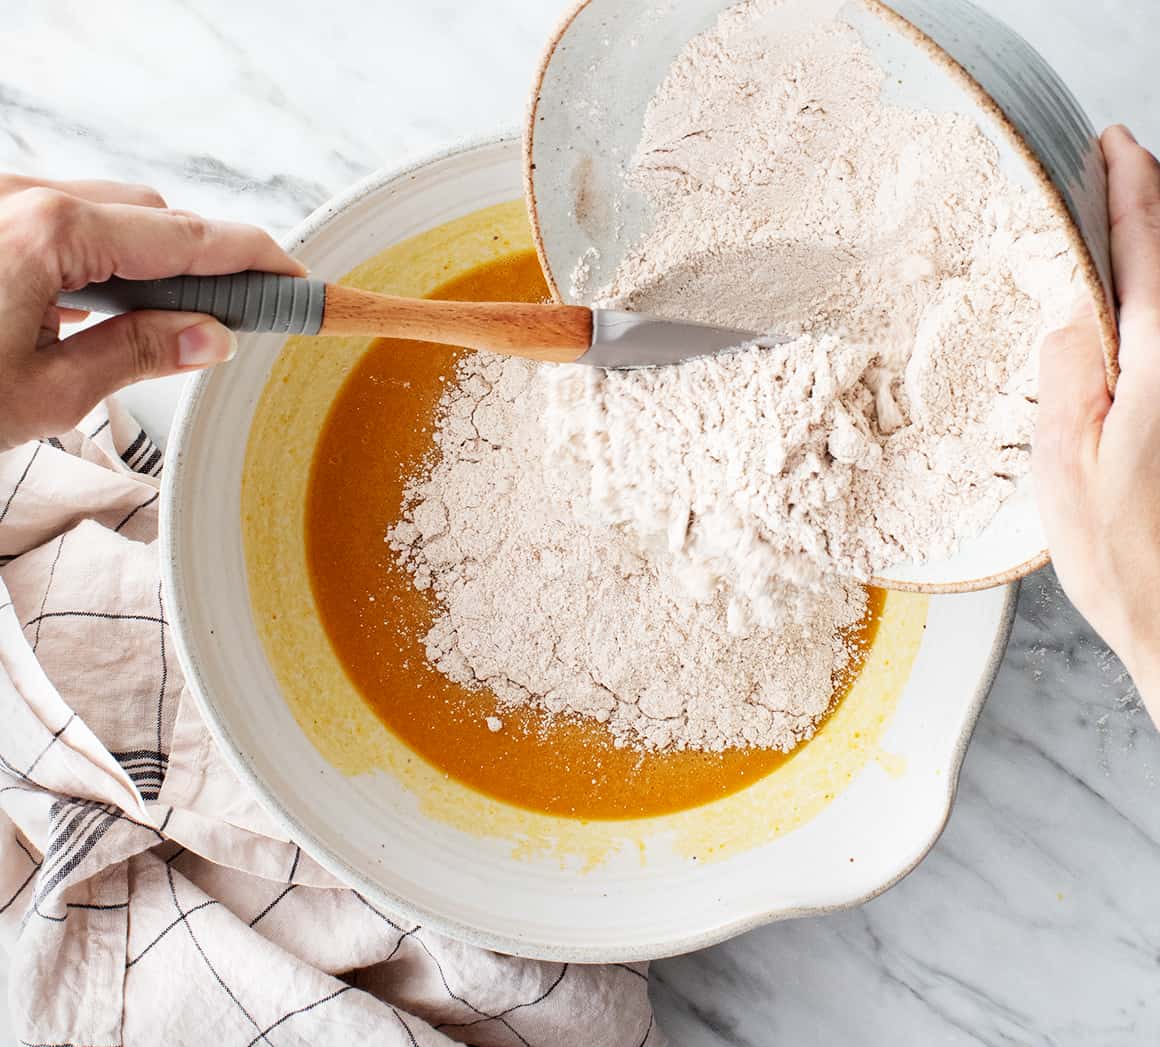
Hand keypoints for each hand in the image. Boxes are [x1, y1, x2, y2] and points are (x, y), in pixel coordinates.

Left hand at [0, 174, 303, 450]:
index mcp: (49, 232)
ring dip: (135, 259)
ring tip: (139, 324)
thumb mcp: (45, 393)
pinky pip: (51, 217)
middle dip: (193, 262)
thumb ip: (135, 355)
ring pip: (99, 211)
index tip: (292, 278)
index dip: (249, 257)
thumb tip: (211, 338)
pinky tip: (79, 306)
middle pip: (146, 214)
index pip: (184, 237)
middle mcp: (19, 195)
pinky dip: (84, 254)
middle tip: (223, 321)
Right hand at [1036, 125, 1159, 721]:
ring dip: (1158, 260)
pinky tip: (1132, 320)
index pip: (1150, 253)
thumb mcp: (1068, 465)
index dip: (1133, 191)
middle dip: (1158, 209)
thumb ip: (1071, 376)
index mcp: (1159, 367)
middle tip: (1126, 174)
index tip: (1117, 144)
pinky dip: (1155, 309)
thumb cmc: (1124, 557)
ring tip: (1132, 232)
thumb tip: (1071, 306)